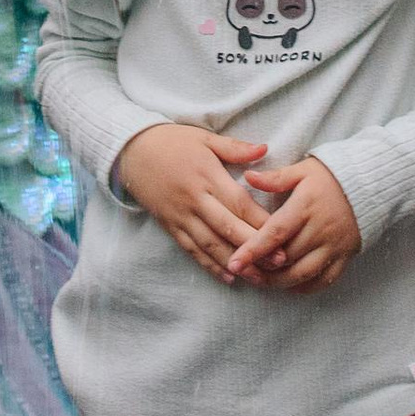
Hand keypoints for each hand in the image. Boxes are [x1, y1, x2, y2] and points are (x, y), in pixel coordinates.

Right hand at [116, 123, 270, 280]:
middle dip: (254, 247)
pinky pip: (191, 250)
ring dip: (234, 262)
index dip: (261, 221)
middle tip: (279, 262)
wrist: (131, 150)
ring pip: (210, 244)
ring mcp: (181, 215)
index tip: (283, 233)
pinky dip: (209, 265)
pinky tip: (228, 277)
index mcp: (207, 176)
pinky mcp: (170, 226)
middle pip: (227, 228)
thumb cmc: (172, 141)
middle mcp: (195, 199)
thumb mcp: (204, 138)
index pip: (239, 203)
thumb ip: (235, 147)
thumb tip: (265, 148)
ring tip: (257, 277)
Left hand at [232, 156, 362, 290]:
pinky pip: (325, 280)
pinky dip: (305, 287)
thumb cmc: (332, 176)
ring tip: (259, 281)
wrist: (372, 183)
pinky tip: (289, 286)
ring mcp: (335, 246)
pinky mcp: (346, 256)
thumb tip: (248, 177)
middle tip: (240, 272)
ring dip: (279, 282)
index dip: (253, 250)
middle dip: (260, 269)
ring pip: (303, 274)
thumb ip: (276, 177)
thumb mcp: (304, 170)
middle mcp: (320, 230)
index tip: (235, 263)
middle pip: (286, 258)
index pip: (275, 233)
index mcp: (306, 207)